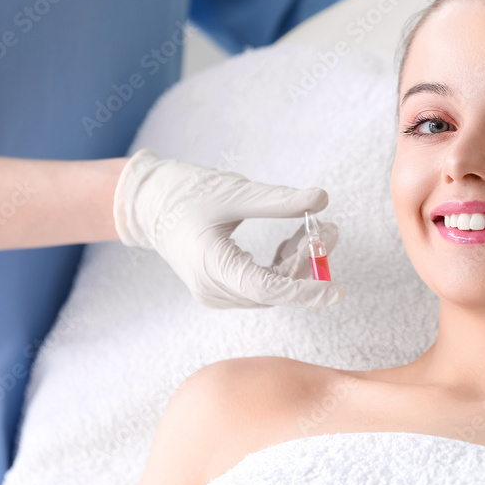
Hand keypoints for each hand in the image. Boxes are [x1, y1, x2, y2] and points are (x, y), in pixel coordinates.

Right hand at [113, 148, 344, 308]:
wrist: (149, 203)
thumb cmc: (186, 193)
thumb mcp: (236, 192)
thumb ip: (279, 201)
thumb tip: (322, 199)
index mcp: (211, 267)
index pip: (268, 290)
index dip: (305, 292)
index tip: (336, 291)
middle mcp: (213, 289)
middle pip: (274, 288)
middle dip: (308, 263)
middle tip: (332, 229)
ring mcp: (216, 292)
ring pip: (271, 288)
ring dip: (298, 262)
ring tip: (318, 228)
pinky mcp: (221, 286)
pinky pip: (262, 283)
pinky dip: (282, 264)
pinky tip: (295, 240)